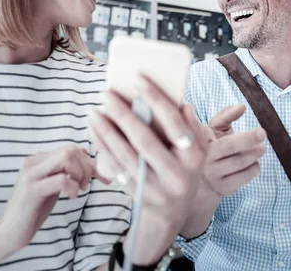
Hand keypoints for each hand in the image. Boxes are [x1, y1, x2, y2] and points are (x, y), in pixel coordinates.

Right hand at [0, 146, 97, 255]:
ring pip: (67, 158)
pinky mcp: (32, 189)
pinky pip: (61, 179)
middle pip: (71, 150)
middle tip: (86, 186)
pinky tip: (71, 197)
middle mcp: (34, 161)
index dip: (90, 162)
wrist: (8, 233)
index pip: (72, 149)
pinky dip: (72, 187)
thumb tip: (84, 154)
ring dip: (81, 174)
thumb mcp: (53, 186)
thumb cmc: (33, 210)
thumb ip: (65, 171)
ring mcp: (31, 174)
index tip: (102, 178)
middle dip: (87, 167)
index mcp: (39, 159)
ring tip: (78, 190)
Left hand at [88, 75, 207, 263]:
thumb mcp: (196, 151)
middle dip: (124, 115)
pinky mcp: (136, 194)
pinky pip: (115, 167)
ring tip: (94, 111)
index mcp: (194, 158)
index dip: (157, 100)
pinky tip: (94, 130)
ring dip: (106, 131)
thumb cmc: (183, 169)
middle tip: (107, 94)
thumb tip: (183, 104)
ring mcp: (155, 188)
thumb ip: (190, 127)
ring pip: (125, 156)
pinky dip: (102, 147)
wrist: (172, 212)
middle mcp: (176, 175)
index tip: (139, 79)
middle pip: (145, 141)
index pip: (175, 124)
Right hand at [202, 104, 265, 196]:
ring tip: (262, 148)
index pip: (222, 136)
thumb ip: (226, 116)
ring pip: (239, 163)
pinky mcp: (223, 187)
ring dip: (254, 154)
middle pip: (232, 149)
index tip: (256, 125)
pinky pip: (243, 177)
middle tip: (262, 133)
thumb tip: (242, 106)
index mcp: (203, 142)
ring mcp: (214, 175)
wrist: (197, 180)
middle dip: (249, 139)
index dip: (243, 135)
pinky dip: (254, 168)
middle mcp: (206, 159)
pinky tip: (255, 162)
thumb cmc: (210, 149)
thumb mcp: (212, 131)